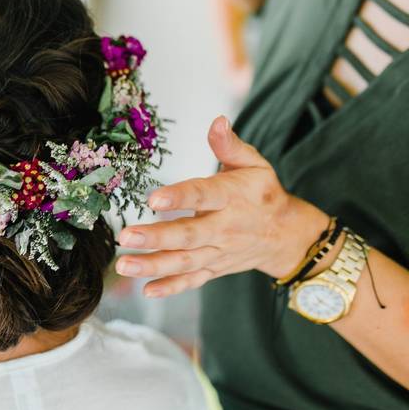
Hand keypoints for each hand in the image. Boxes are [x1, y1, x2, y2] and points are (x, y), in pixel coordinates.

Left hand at [114, 116, 329, 296]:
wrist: (287, 234)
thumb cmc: (262, 192)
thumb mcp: (254, 164)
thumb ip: (230, 145)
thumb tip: (218, 121)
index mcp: (232, 197)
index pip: (203, 195)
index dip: (180, 198)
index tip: (154, 199)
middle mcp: (225, 228)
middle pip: (188, 235)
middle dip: (156, 237)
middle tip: (125, 236)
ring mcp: (219, 252)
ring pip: (184, 262)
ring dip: (153, 265)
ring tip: (123, 265)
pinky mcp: (214, 268)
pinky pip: (192, 280)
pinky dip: (170, 287)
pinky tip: (147, 289)